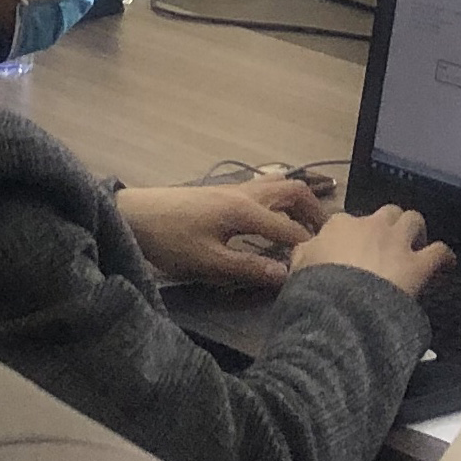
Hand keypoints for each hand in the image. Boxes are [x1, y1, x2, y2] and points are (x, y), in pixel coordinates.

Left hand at [117, 177, 329, 288]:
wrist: (134, 215)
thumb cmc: (170, 240)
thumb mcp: (208, 262)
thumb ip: (248, 268)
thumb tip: (286, 275)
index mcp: (245, 211)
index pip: (290, 228)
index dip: (307, 248)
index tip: (322, 265)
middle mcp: (246, 193)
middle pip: (293, 191)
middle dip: (314, 212)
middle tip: (326, 237)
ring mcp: (234, 189)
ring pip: (279, 185)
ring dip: (298, 202)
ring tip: (307, 227)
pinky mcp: (223, 192)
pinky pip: (265, 188)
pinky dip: (281, 200)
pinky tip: (276, 219)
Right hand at [292, 204, 453, 300]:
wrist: (342, 307)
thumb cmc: (316, 289)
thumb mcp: (297, 267)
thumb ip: (304, 253)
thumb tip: (306, 251)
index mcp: (339, 225)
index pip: (348, 220)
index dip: (352, 234)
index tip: (352, 247)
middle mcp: (371, 225)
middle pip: (386, 212)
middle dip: (389, 224)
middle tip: (388, 242)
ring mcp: (396, 242)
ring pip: (413, 220)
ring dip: (415, 230)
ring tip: (415, 243)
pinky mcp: (417, 264)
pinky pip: (439, 251)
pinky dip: (444, 256)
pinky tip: (446, 262)